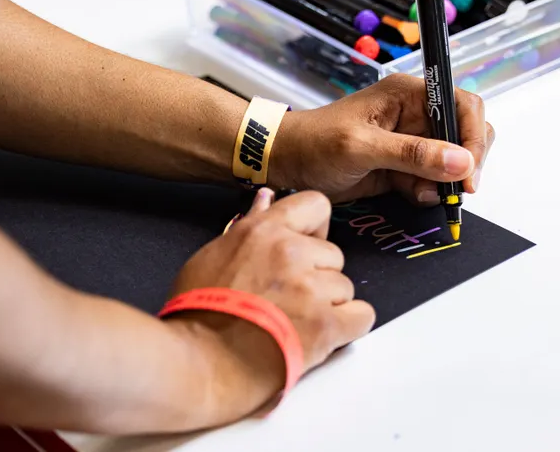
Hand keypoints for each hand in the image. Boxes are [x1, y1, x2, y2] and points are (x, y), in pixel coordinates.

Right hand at [165, 189, 374, 421]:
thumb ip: (250, 227)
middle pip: (332, 254)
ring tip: (295, 323)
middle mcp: (292, 253)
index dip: (315, 228)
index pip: (315, 205)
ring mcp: (311, 289)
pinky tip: (323, 335)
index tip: (307, 246)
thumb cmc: (198, 313)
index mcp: (263, 231)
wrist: (200, 361)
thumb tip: (267, 199)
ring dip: (328, 304)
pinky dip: (348, 326)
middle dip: (317, 276)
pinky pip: (361, 316)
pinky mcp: (326, 325)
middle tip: (289, 299)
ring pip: (344, 287)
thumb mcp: (214, 255)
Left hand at [270, 74, 495, 203]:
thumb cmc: (314, 143)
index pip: (463, 105)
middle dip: (464, 163)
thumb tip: (461, 162)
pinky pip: (432, 180)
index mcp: (409, 94)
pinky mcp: (405, 166)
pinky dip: (427, 192)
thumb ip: (412, 154)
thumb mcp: (361, 147)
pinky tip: (407, 193)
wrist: (286, 163)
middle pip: (465, 133)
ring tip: (417, 191)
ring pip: (452, 161)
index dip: (473, 136)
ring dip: (443, 182)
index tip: (469, 172)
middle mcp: (417, 113)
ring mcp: (412, 141)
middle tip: (455, 190)